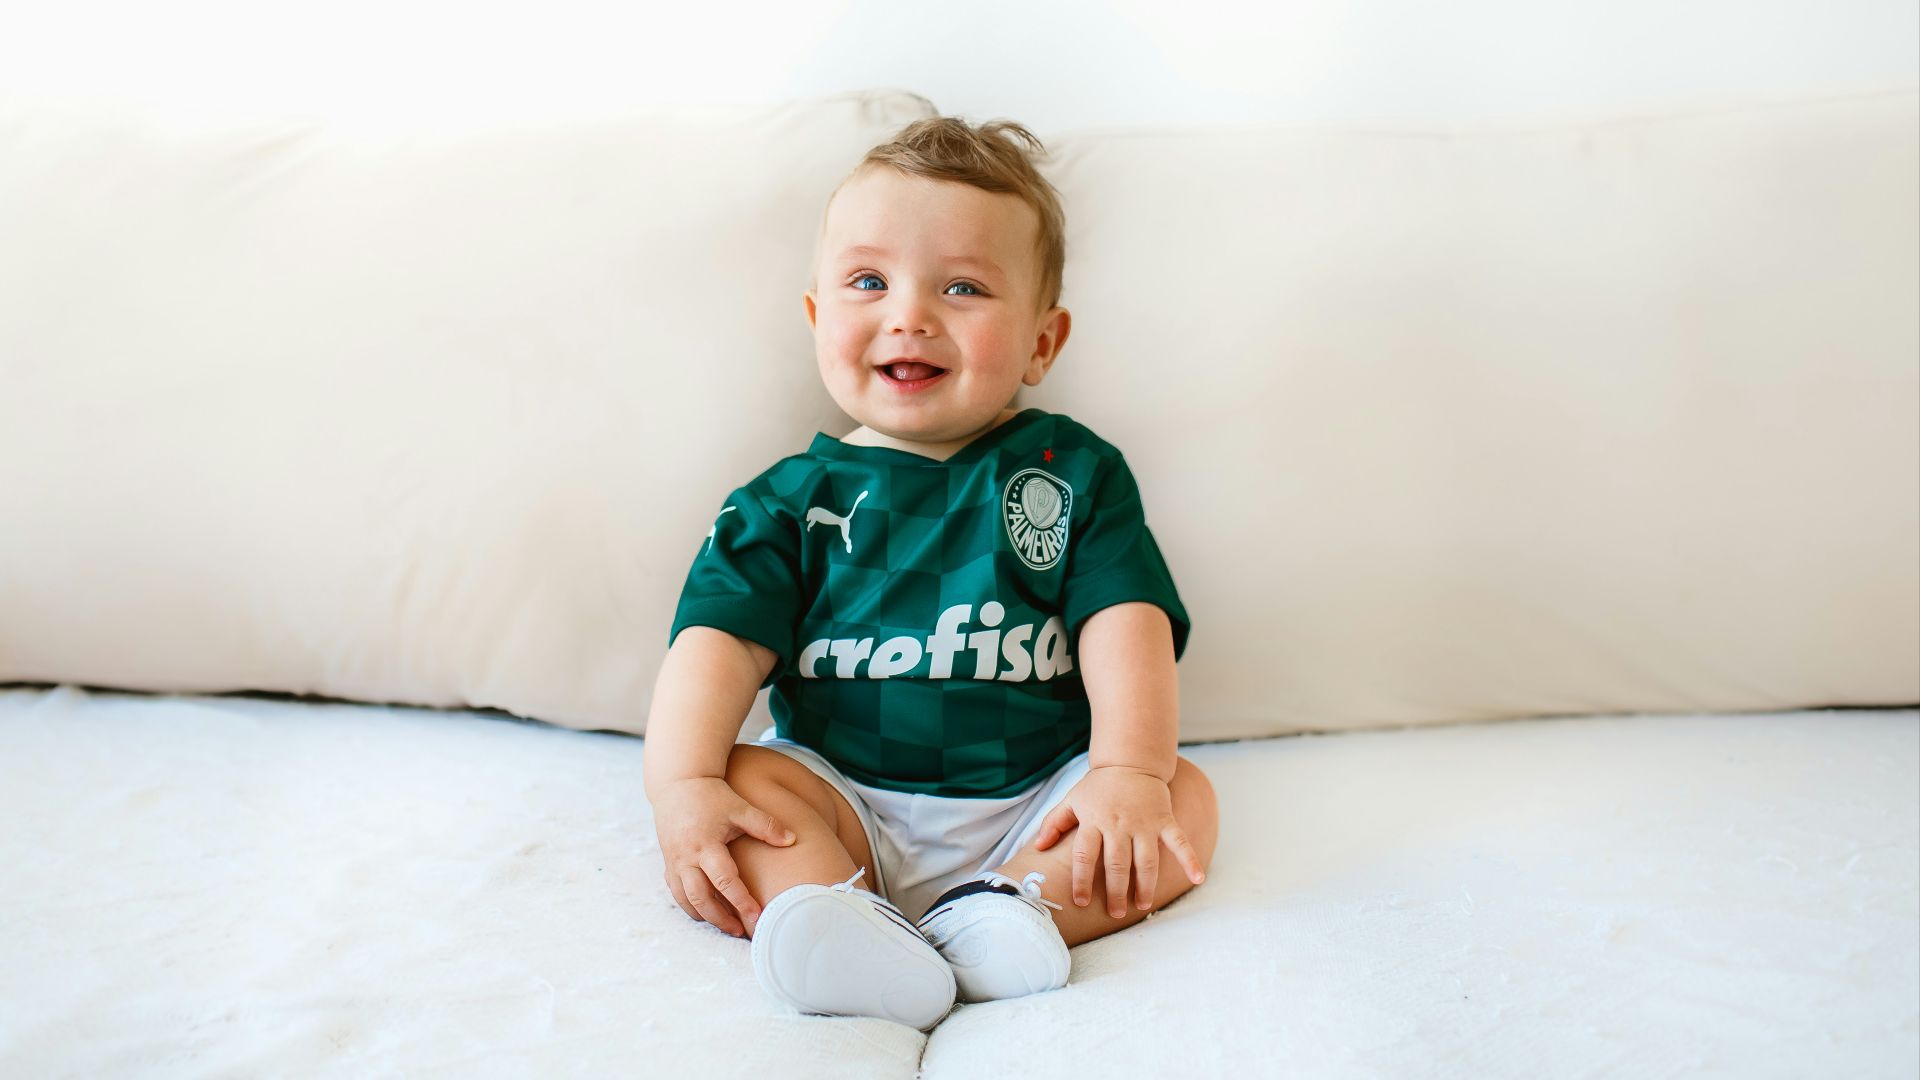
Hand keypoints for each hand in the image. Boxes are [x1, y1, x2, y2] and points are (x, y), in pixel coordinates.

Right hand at [650, 776, 795, 937]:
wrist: (678, 783)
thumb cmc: (713, 796)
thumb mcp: (740, 808)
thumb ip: (766, 825)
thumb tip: (792, 840)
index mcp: (706, 844)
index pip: (725, 880)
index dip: (741, 901)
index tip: (757, 917)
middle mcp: (686, 857)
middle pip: (701, 898)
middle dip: (721, 919)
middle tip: (742, 932)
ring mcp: (674, 862)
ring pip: (686, 900)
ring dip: (705, 917)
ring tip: (727, 927)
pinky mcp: (668, 863)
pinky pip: (676, 893)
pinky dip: (690, 907)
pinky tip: (706, 913)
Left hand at [1032, 765, 1206, 917]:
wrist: (1130, 761)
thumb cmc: (1099, 786)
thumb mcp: (1072, 800)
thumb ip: (1054, 823)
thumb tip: (1037, 848)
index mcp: (1094, 821)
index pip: (1085, 856)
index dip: (1081, 881)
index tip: (1080, 902)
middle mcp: (1118, 824)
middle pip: (1116, 864)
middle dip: (1115, 891)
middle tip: (1116, 913)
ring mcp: (1144, 823)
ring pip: (1145, 860)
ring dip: (1144, 886)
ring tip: (1142, 905)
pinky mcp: (1165, 820)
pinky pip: (1179, 842)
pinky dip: (1189, 860)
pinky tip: (1197, 879)